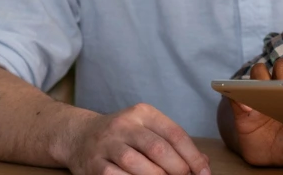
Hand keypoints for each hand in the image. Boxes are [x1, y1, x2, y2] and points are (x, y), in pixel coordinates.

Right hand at [63, 103, 209, 174]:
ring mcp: (107, 145)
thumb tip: (203, 163)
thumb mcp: (147, 130)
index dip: (192, 155)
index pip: (174, 134)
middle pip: (158, 149)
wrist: (79, 136)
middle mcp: (124, 125)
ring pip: (137, 164)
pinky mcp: (94, 165)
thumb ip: (173, 144)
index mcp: (143, 113)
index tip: (203, 172)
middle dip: (178, 169)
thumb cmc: (123, 136)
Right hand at [230, 57, 282, 165]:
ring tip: (262, 92)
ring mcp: (260, 93)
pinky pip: (235, 94)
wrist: (269, 156)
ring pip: (258, 72)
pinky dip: (238, 97)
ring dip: (260, 78)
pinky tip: (246, 109)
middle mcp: (281, 87)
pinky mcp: (241, 105)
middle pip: (282, 66)